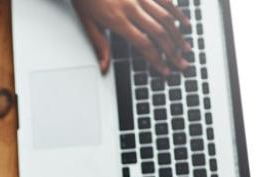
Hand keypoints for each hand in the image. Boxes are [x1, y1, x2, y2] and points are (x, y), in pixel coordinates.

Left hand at [72, 0, 190, 74]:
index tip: (164, 71)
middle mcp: (132, 7)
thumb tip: (104, 68)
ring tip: (187, 49)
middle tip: (182, 64)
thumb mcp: (88, 23)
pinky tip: (185, 23)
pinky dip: (178, 13)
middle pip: (159, 33)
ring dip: (178, 35)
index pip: (143, 44)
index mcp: (117, 20)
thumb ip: (100, 45)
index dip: (156, 59)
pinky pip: (166, 0)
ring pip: (166, 17)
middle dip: (173, 51)